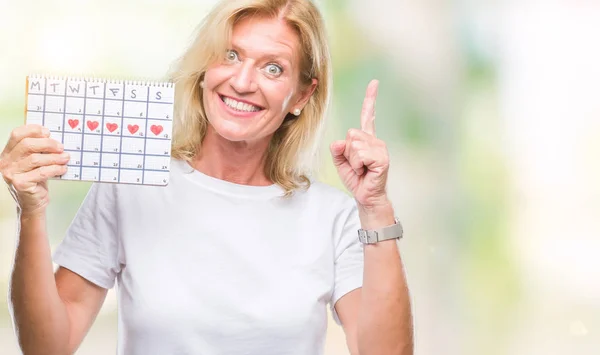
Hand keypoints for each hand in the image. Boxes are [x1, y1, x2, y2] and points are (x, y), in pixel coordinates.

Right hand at [0, 124, 68, 217]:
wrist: (33, 202)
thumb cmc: (35, 179)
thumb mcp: (34, 162)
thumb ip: (38, 149)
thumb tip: (53, 137)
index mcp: (8, 153)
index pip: (16, 134)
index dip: (33, 130)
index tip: (48, 132)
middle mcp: (6, 162)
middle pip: (27, 145)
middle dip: (47, 144)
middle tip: (61, 147)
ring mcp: (11, 173)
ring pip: (35, 159)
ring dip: (54, 157)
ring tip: (65, 158)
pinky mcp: (20, 184)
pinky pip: (41, 172)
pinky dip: (55, 169)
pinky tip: (63, 169)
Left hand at [330, 80, 390, 209]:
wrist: (366, 196)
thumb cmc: (356, 178)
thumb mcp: (341, 162)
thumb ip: (337, 150)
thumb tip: (339, 141)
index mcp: (366, 138)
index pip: (368, 115)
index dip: (370, 99)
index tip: (374, 83)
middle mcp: (375, 140)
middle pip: (351, 134)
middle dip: (347, 152)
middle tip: (357, 165)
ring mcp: (380, 148)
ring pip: (354, 145)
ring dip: (352, 161)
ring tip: (362, 169)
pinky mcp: (382, 158)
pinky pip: (360, 154)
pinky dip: (357, 165)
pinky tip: (366, 171)